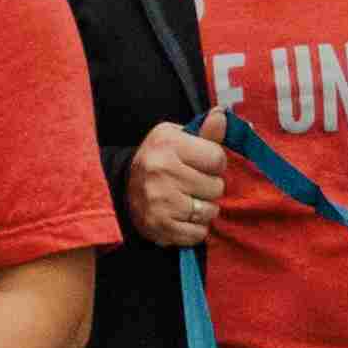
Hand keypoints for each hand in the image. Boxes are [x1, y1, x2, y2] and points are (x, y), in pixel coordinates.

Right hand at [129, 116, 231, 248]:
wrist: (124, 188)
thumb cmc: (160, 159)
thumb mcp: (178, 138)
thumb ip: (206, 131)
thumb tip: (222, 115)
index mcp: (167, 143)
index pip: (217, 158)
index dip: (215, 163)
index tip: (202, 164)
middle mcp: (160, 170)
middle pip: (216, 187)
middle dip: (210, 187)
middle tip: (193, 184)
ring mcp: (159, 200)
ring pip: (210, 211)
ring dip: (204, 209)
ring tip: (188, 200)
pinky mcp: (159, 225)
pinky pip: (198, 233)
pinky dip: (196, 228)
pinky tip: (183, 217)